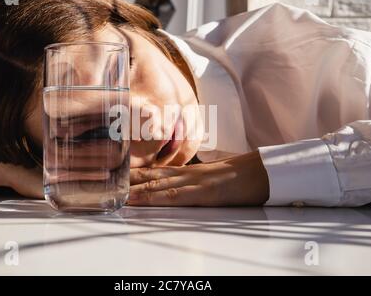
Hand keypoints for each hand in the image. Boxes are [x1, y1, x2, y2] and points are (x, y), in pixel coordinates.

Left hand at [128, 151, 269, 205]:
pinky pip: (176, 195)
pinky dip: (156, 197)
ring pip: (159, 185)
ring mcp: (194, 182)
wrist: (261, 172)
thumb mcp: (213, 178)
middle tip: (110, 182)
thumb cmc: (240, 177)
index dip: (138, 174)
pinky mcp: (203, 193)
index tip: (120, 175)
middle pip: (153, 176)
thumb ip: (195, 180)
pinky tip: (144, 199)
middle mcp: (187, 175)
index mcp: (189, 172)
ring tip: (119, 193)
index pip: (158, 172)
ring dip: (138, 190)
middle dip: (130, 181)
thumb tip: (180, 185)